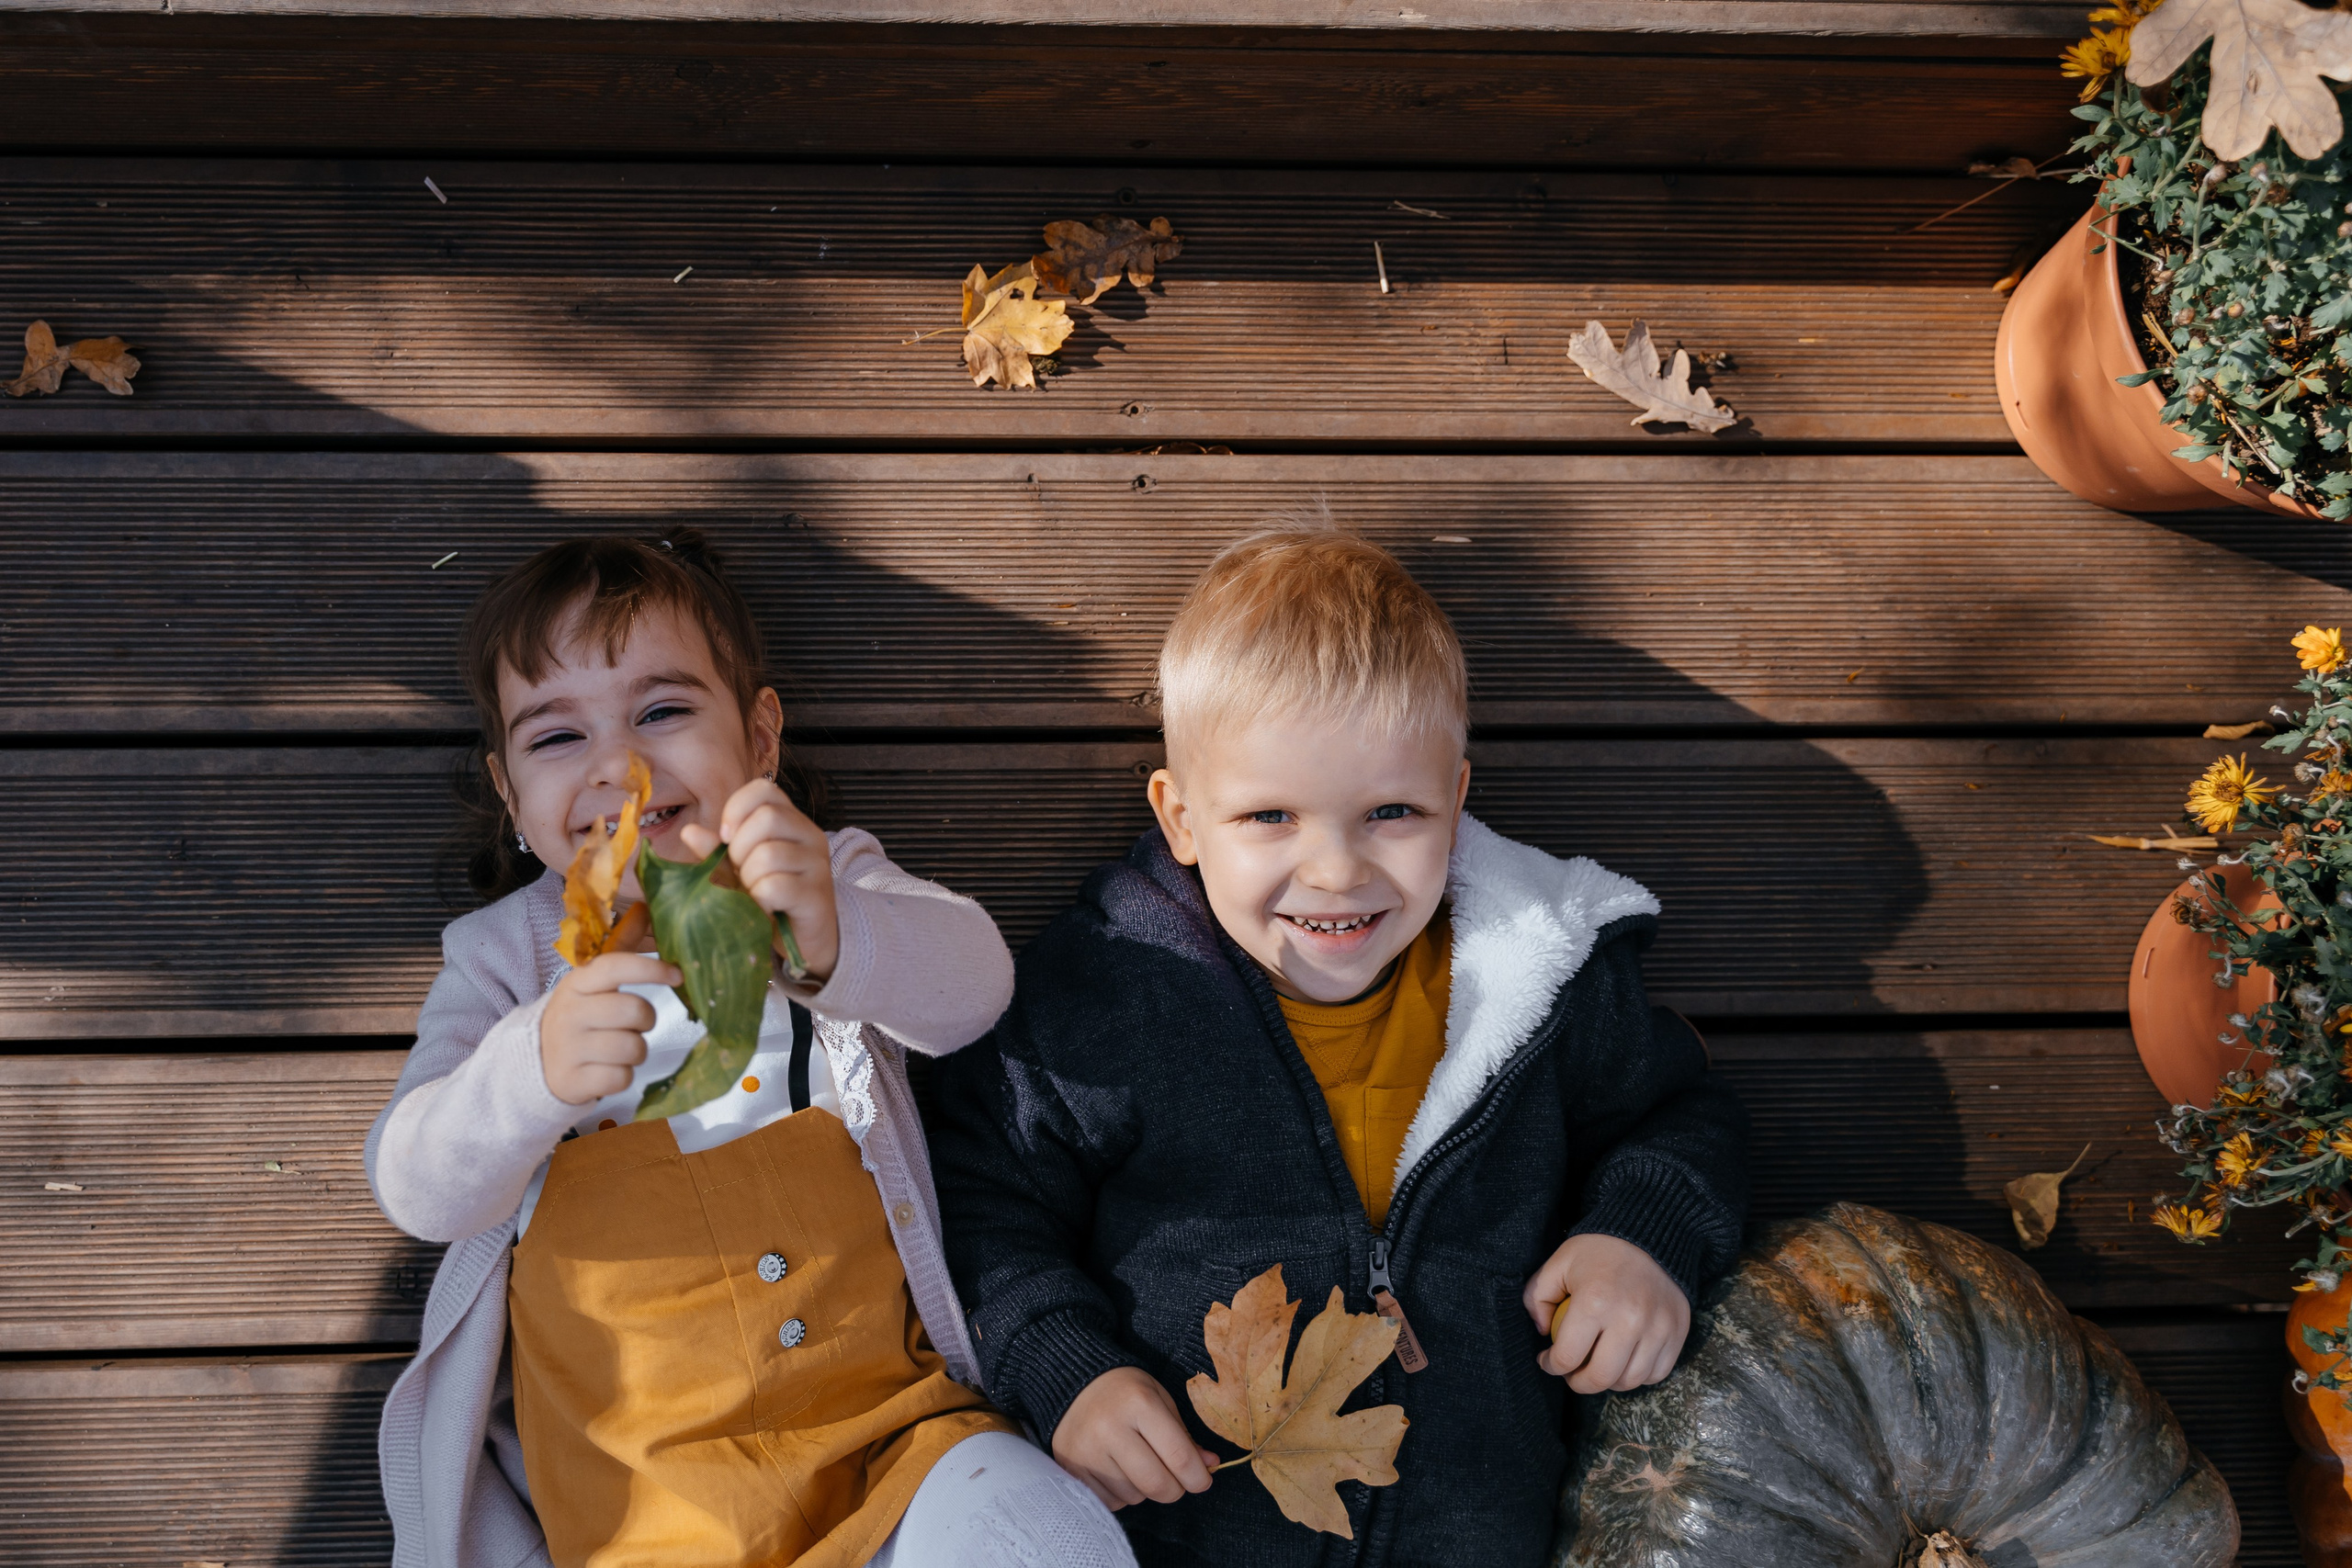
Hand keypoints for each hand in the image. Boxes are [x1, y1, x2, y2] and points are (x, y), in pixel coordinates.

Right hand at [540, 951, 680, 1104]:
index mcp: (577, 983)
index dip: (651, 968)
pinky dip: (623, 1076)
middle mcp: (570, 1013)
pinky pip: (622, 1078)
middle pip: (634, 1011)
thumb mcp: (592, 981)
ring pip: (633, 1048)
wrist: (536, 1062)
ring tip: (619, 1047)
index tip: (677, 975)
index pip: (615, 966)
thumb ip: (620, 945)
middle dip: (646, 1020)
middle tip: (635, 1024)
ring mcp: (568, 1049)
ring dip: (636, 1051)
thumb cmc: (579, 1015)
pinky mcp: (573, 1081)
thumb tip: (644, 908)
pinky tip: (607, 1069)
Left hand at [679, 778, 838, 982]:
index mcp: (792, 822)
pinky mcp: (816, 894)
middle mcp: (810, 836)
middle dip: (740, 849)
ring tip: (753, 895)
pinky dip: (758, 902)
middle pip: (767, 818)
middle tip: (742, 874)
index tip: (726, 839)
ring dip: (748, 880)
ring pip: (768, 854)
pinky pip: (775, 887)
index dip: (736, 809)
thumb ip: (717, 851)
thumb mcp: (739, 869)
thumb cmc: (771, 898)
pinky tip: (762, 910)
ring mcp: (817, 865)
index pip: (764, 789)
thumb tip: (689, 832)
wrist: (804, 940)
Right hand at [1052, 1366, 1218, 1510]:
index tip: (1203, 1481)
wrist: (1074, 1384)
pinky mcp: (1071, 1468)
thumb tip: (1209, 1465)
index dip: (1198, 1477)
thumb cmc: (1125, 1392)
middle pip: (1156, 1484)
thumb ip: (1184, 1435)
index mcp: (1139, 1404)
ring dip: (1144, 1489)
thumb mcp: (1160, 1400)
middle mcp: (1110, 1428)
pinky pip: (1110, 1502)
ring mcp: (1086, 1451)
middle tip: (1176, 1480)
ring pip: (1134, 1496)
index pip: (1178, 1456)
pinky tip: (1117, 1471)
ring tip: (1138, 1464)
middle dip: (1174, 1489)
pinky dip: (1121, 1494)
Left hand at [1522, 1233, 1690, 1394]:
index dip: (1551, 1366)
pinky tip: (1624, 1360)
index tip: (1547, 1361)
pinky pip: (1657, 1373)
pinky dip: (1638, 1375)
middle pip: (1600, 1378)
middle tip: (1571, 1373)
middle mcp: (1629, 1319)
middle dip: (1578, 1383)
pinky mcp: (1677, 1332)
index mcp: (1594, 1301)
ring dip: (1609, 1382)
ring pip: (1630, 1381)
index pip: (1567, 1357)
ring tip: (1598, 1366)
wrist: (1650, 1234)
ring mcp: (1657, 1328)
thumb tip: (1543, 1332)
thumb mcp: (1558, 1263)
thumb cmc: (1599, 1251)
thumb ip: (1537, 1297)